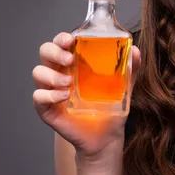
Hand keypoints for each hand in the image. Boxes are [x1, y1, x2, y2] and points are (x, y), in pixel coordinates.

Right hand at [32, 32, 140, 158]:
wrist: (106, 136)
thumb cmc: (111, 107)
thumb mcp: (124, 85)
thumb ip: (130, 67)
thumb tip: (136, 50)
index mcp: (75, 62)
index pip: (61, 42)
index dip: (62, 38)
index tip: (71, 40)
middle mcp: (60, 72)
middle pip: (45, 52)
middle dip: (54, 52)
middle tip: (70, 60)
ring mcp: (52, 90)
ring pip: (38, 72)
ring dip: (52, 75)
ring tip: (70, 83)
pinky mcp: (47, 109)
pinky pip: (38, 97)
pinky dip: (49, 94)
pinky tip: (64, 97)